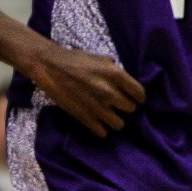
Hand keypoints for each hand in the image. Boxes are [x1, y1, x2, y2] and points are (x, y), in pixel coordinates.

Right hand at [29, 44, 144, 136]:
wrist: (51, 67)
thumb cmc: (77, 60)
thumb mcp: (102, 58)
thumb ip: (117, 71)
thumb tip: (127, 82)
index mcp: (116, 74)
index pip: (140, 93)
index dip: (139, 96)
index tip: (136, 98)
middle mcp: (109, 92)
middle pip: (131, 109)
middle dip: (127, 106)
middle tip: (120, 104)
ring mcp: (97, 107)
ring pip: (119, 124)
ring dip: (116, 120)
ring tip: (110, 115)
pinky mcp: (84, 118)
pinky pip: (102, 132)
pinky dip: (102, 128)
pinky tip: (98, 122)